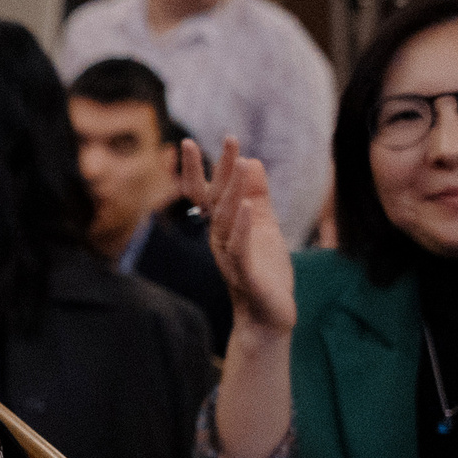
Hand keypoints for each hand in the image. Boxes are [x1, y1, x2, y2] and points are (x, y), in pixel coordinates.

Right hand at [180, 139, 296, 336]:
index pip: (207, 193)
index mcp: (224, 227)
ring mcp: (231, 257)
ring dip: (234, 192)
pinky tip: (249, 208)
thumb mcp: (265, 226)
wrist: (267, 317)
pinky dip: (243, 227)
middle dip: (219, 170)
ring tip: (241, 164)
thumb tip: (251, 160)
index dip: (201, 168)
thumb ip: (258, 195)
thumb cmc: (264, 271)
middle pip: (215, 200)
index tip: (191, 141)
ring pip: (228, 220)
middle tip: (228, 139)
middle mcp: (221, 239)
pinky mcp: (247, 275)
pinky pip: (241, 248)